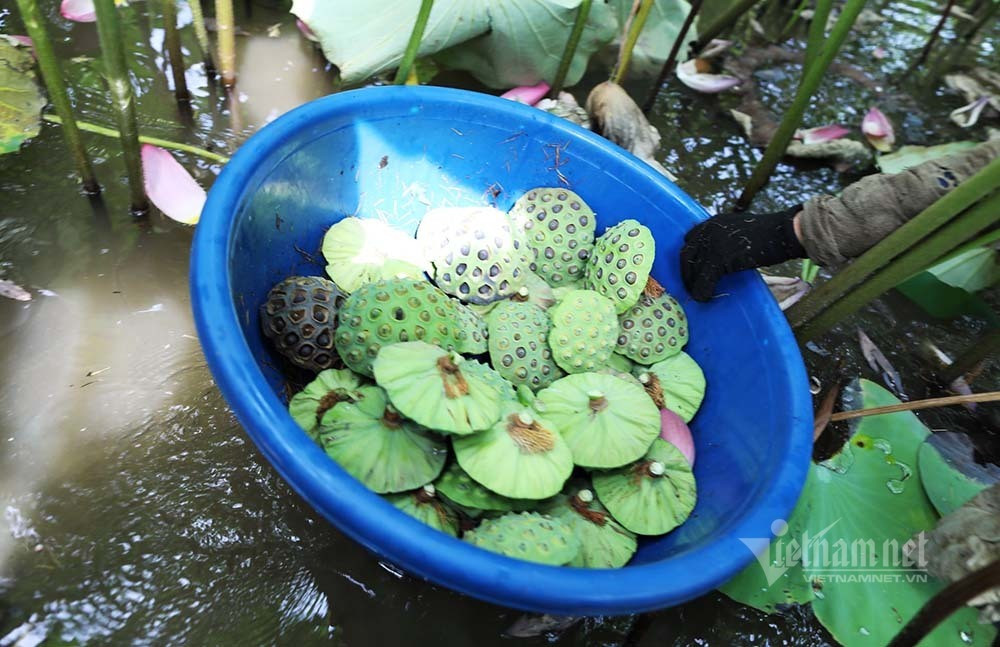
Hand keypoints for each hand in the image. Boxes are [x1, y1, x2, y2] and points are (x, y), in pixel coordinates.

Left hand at [679, 206, 805, 301]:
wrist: (784, 232)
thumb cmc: (769, 234)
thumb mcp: (739, 231)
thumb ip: (724, 240)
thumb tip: (719, 260)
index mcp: (712, 222)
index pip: (689, 240)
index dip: (690, 258)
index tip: (693, 270)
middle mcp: (708, 230)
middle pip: (686, 256)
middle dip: (686, 273)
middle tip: (691, 287)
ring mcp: (712, 243)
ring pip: (693, 269)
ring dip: (693, 285)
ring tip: (698, 295)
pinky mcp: (719, 257)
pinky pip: (704, 279)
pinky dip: (702, 292)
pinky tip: (705, 298)